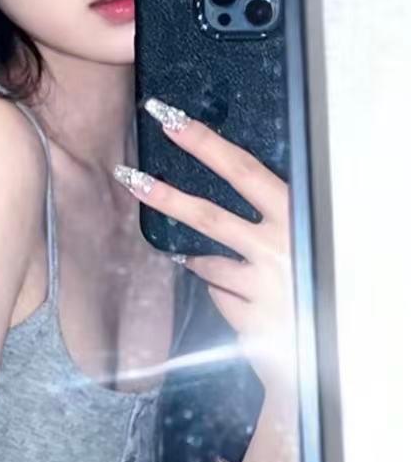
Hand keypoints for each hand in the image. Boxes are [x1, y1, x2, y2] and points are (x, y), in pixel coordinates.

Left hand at [116, 98, 297, 395]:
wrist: (333, 342)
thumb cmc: (317, 277)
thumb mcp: (306, 234)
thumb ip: (273, 214)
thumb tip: (227, 182)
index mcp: (296, 215)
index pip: (244, 170)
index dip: (206, 144)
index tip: (170, 119)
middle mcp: (280, 247)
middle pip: (210, 216)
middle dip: (166, 196)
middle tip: (128, 176)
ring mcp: (263, 285)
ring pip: (206, 263)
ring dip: (194, 259)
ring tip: (188, 257)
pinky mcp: (251, 318)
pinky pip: (218, 295)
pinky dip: (222, 293)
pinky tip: (241, 298)